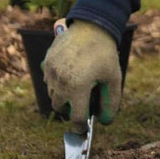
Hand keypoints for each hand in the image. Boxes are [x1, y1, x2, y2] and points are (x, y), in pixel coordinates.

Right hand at [42, 20, 121, 134]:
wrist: (92, 28)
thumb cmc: (105, 54)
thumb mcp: (113, 78)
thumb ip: (110, 101)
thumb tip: (106, 122)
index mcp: (78, 87)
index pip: (76, 117)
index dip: (80, 127)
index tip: (82, 130)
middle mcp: (61, 82)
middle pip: (59, 107)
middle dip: (70, 108)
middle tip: (81, 101)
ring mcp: (51, 72)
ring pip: (52, 94)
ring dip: (62, 95)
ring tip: (78, 83)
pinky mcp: (46, 63)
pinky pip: (48, 80)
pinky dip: (56, 82)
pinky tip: (70, 72)